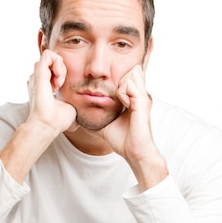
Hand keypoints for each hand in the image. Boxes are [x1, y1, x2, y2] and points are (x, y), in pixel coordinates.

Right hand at [27, 49, 77, 133]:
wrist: (49, 124)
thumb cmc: (59, 120)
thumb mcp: (70, 106)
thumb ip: (74, 102)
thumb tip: (85, 111)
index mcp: (44, 86)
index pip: (53, 69)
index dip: (63, 74)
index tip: (63, 87)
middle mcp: (38, 80)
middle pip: (51, 61)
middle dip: (61, 68)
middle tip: (62, 83)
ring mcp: (37, 76)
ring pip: (49, 57)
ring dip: (60, 65)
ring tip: (61, 81)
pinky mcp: (38, 73)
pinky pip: (48, 55)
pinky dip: (57, 62)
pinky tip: (60, 77)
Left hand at [94, 65, 167, 189]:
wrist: (134, 152)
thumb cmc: (123, 141)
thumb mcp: (105, 124)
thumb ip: (96, 116)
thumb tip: (78, 115)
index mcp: (134, 97)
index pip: (128, 74)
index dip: (117, 79)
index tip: (108, 94)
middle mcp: (140, 95)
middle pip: (131, 69)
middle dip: (119, 78)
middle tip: (114, 96)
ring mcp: (143, 97)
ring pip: (131, 73)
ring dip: (120, 84)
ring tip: (119, 101)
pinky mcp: (143, 102)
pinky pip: (129, 86)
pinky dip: (122, 93)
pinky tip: (123, 104)